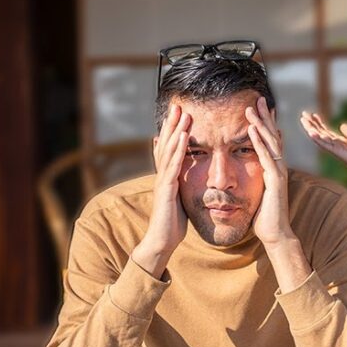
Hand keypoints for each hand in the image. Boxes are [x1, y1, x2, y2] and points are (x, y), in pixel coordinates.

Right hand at [132, 104, 189, 271]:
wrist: (162, 242)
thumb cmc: (172, 223)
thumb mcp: (178, 199)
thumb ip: (179, 185)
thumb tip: (184, 176)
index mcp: (166, 177)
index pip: (168, 149)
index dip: (171, 131)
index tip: (178, 114)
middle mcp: (162, 175)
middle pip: (165, 144)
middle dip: (171, 124)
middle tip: (177, 104)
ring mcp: (162, 181)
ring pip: (167, 151)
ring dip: (175, 131)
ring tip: (181, 114)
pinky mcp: (166, 189)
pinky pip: (173, 166)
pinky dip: (178, 149)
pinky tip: (183, 136)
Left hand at [245, 97, 295, 245]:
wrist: (275, 234)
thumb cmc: (264, 217)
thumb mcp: (258, 194)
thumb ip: (256, 181)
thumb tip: (245, 176)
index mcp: (274, 169)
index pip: (271, 141)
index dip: (266, 124)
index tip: (260, 109)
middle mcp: (279, 167)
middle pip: (273, 136)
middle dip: (265, 117)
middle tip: (259, 99)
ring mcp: (278, 172)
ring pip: (271, 142)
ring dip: (261, 124)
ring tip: (253, 107)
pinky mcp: (275, 180)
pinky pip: (266, 156)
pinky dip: (260, 142)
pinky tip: (253, 129)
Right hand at [299, 112, 346, 180]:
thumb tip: (342, 125)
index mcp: (341, 144)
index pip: (327, 132)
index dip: (320, 123)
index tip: (314, 114)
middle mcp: (336, 146)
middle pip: (320, 134)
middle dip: (311, 124)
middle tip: (303, 114)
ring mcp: (336, 150)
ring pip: (320, 138)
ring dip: (311, 129)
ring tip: (303, 120)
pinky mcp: (339, 152)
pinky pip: (326, 145)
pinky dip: (318, 138)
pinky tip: (311, 132)